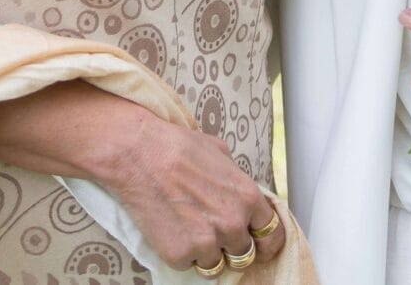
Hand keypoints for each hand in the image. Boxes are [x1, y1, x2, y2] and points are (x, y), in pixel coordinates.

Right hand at [100, 114, 286, 271]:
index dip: (265, 240)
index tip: (259, 244)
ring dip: (207, 253)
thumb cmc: (177, 146)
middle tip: (214, 233)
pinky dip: (180, 253)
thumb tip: (239, 193)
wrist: (138, 153)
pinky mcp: (179, 254)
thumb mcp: (221, 153)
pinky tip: (170, 229)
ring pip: (216, 265)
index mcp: (248, 198)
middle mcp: (232, 224)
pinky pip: (188, 265)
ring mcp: (206, 243)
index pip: (273, 235)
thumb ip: (236, 180)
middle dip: (232, 246)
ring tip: (188, 230)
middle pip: (245, 255)